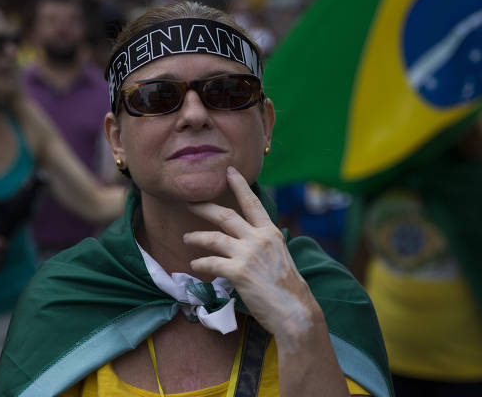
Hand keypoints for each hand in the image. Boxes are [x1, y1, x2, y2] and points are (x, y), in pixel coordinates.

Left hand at [184, 166, 320, 339]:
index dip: (239, 185)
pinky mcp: (238, 272)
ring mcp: (248, 254)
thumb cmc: (288, 288)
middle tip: (189, 202)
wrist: (294, 310)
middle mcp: (259, 238)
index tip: (228, 171)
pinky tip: (194, 264)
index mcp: (271, 232)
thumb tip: (249, 238)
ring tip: (187, 238)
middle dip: (204, 207)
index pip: (252, 203)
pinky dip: (200, 262)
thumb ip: (264, 243)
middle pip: (225, 215)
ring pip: (214, 238)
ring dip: (196, 237)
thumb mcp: (279, 256)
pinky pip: (211, 263)